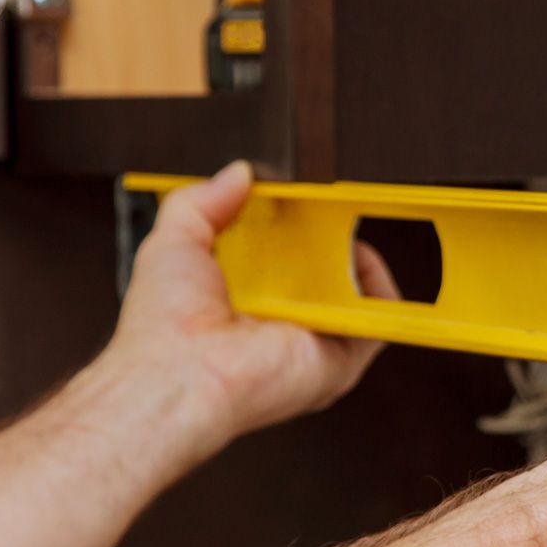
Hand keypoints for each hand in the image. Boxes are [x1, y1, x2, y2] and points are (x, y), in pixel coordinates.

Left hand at [105, 160, 394, 444]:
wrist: (182, 373)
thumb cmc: (165, 326)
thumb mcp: (172, 242)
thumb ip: (200, 201)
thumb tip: (239, 173)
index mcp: (238, 301)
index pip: (275, 259)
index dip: (287, 227)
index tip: (294, 200)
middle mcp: (278, 324)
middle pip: (318, 274)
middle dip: (326, 238)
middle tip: (323, 209)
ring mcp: (312, 343)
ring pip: (352, 296)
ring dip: (355, 259)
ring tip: (346, 226)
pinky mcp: (341, 360)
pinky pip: (378, 324)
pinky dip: (381, 292)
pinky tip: (362, 257)